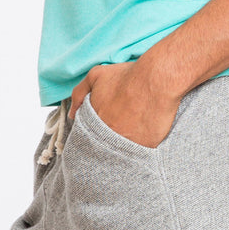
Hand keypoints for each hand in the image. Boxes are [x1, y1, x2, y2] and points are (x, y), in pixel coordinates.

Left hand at [68, 60, 182, 148]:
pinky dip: (141, 146)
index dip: (95, 130)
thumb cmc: (127, 77)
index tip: (104, 124)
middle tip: (119, 126)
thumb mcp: (96, 76)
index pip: (88, 135)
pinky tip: (145, 133)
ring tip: (133, 128)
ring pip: (121, 150)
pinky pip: (141, 153)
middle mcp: (108, 137)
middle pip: (104, 144)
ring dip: (125, 142)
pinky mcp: (146, 148)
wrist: (156, 80)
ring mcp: (127, 145)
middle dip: (109, 137)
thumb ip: (79, 94)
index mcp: (95, 122)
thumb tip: (72, 114)